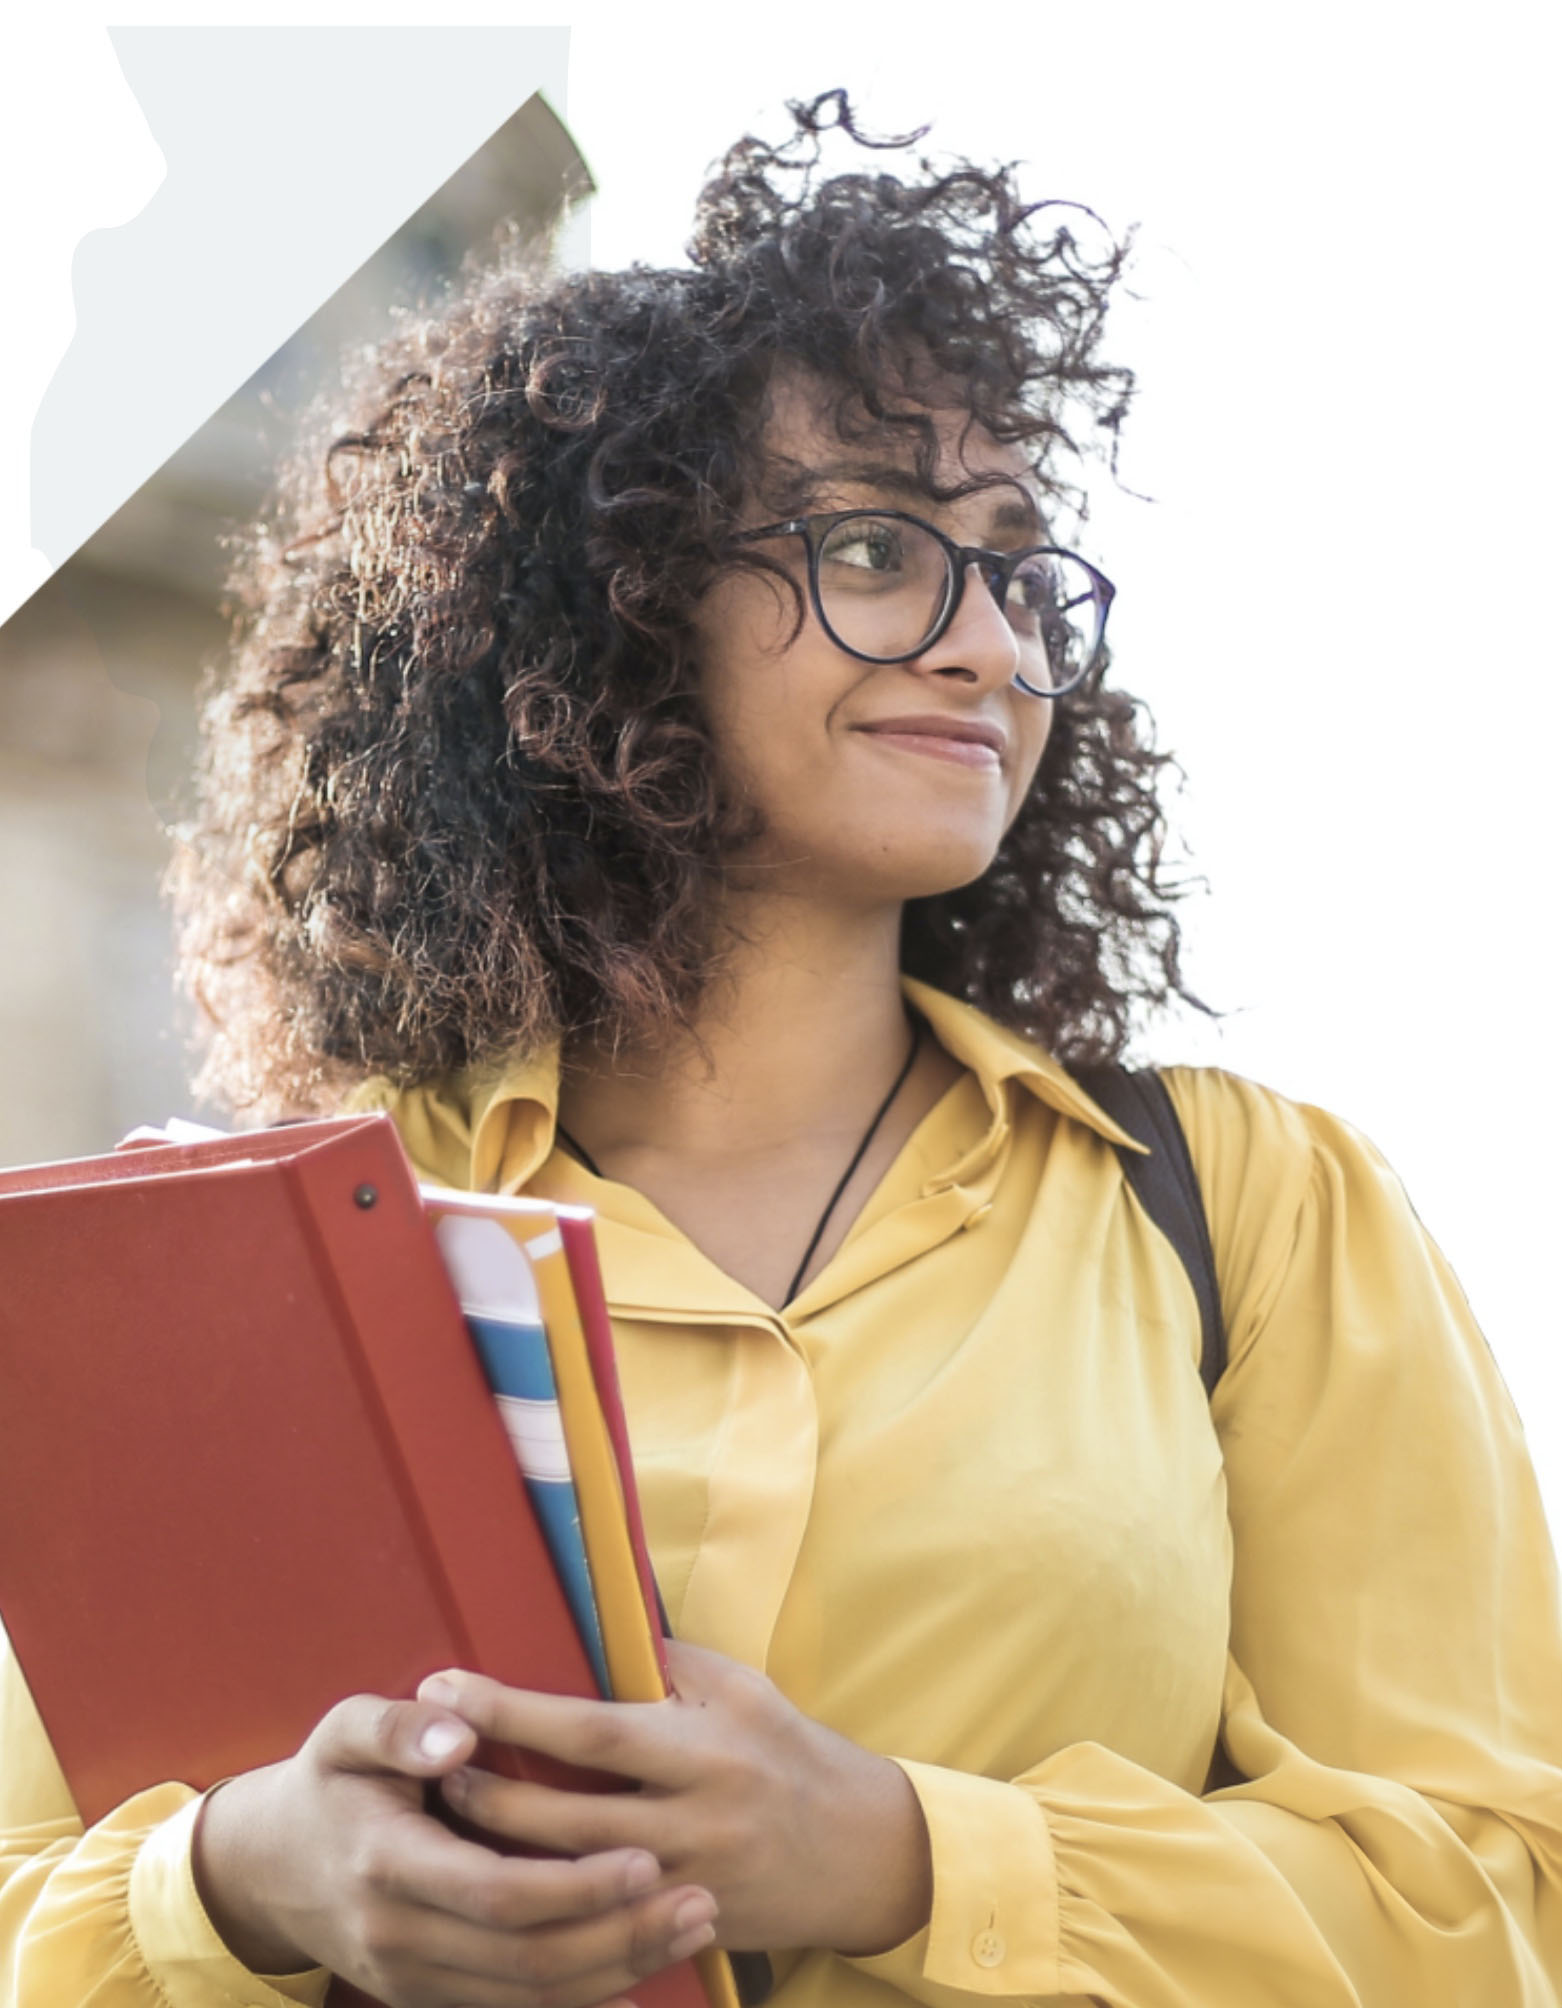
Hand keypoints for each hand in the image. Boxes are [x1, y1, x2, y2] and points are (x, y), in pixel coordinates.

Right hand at [191, 1691, 720, 2007]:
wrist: (269, 1868)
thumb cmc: (328, 1781)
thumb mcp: (344, 1730)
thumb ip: (398, 1727)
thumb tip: (454, 1729)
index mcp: (387, 1864)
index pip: (496, 1893)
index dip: (575, 1886)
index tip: (645, 1856)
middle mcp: (400, 1938)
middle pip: (527, 1960)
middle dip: (620, 1936)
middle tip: (699, 1899)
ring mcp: (414, 1980)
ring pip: (529, 1997)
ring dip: (618, 1969)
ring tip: (694, 1926)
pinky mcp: (430, 1997)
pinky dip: (582, 1999)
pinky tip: (642, 1973)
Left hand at [422, 1641, 932, 1956]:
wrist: (859, 1852)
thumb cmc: (789, 1751)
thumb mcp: (739, 1688)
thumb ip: (665, 1663)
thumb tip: (588, 1624)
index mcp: (706, 1748)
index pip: (592, 1731)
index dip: (514, 1710)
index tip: (449, 1687)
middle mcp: (695, 1821)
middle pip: (567, 1818)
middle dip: (487, 1792)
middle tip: (426, 1763)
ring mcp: (687, 1886)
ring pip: (571, 1882)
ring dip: (501, 1852)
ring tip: (444, 1819)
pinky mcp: (682, 1931)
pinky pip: (598, 1928)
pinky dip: (543, 1907)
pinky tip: (494, 1887)